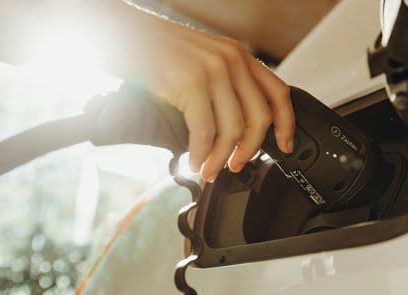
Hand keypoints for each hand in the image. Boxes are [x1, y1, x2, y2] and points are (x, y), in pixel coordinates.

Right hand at [118, 9, 294, 181]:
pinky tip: (194, 161)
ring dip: (221, 158)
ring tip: (209, 169)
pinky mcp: (190, 83)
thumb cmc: (155, 50)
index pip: (278, 92)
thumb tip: (235, 126)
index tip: (285, 145)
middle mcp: (232, 61)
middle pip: (259, 118)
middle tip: (236, 165)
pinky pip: (205, 131)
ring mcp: (212, 71)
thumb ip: (224, 84)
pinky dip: (201, 154)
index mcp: (239, 56)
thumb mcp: (202, 60)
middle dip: (250, 150)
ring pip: (233, 130)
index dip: (286, 124)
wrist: (121, 33)